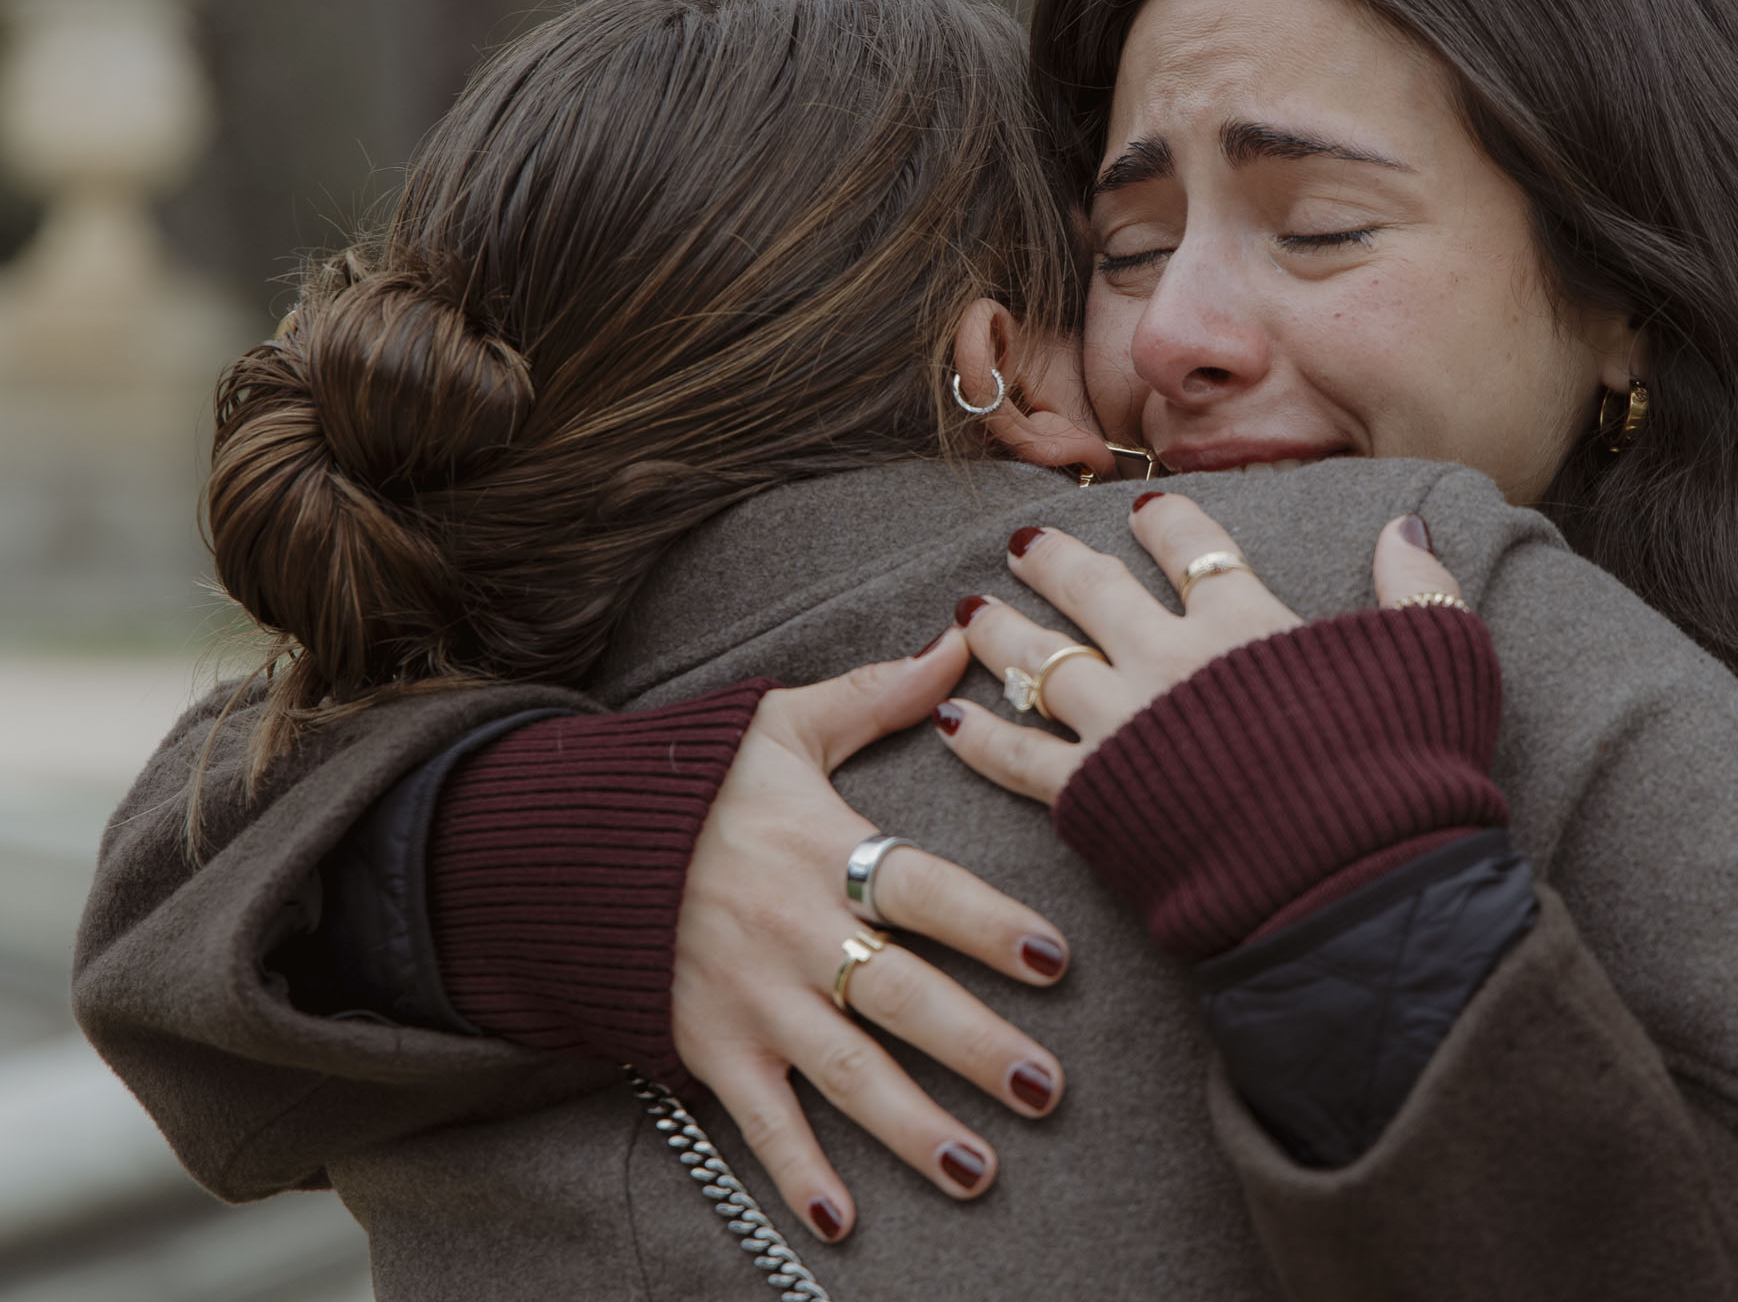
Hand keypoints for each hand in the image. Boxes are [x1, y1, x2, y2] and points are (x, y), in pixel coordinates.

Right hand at [670, 631, 1069, 1242]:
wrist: (561, 842)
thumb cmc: (688, 781)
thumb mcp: (778, 724)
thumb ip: (877, 694)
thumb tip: (962, 639)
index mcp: (819, 848)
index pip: (920, 890)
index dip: (986, 925)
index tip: (1052, 961)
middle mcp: (791, 931)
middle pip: (898, 995)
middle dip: (973, 1047)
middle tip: (1043, 1089)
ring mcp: (749, 997)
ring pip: (843, 1072)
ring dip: (910, 1127)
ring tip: (977, 1169)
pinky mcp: (707, 1046)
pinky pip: (759, 1120)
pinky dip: (797, 1174)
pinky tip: (842, 1223)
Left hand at [937, 496, 1464, 805]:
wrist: (1354, 883)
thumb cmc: (1406, 774)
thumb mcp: (1440, 662)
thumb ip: (1418, 590)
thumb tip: (1405, 527)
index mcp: (1247, 622)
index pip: (1193, 549)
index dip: (1166, 524)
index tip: (1144, 510)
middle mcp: (1172, 660)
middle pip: (1095, 592)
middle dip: (1057, 562)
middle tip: (1025, 545)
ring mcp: (1125, 726)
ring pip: (1041, 661)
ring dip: (1001, 633)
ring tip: (970, 611)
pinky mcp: (1095, 798)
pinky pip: (1018, 759)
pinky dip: (980, 737)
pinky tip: (950, 719)